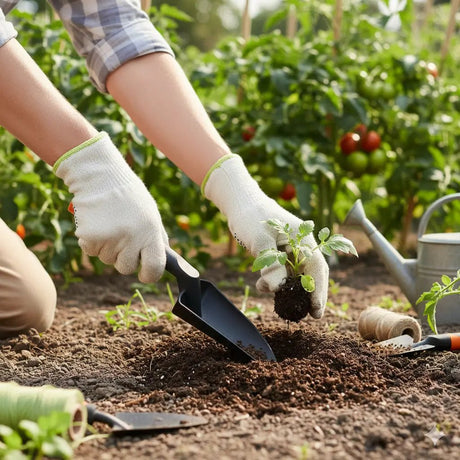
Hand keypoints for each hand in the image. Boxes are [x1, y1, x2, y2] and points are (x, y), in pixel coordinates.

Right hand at [54, 132, 167, 282]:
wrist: (101, 177)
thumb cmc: (129, 196)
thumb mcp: (151, 214)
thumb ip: (157, 238)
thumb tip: (163, 261)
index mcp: (151, 232)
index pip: (154, 267)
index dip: (150, 274)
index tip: (145, 274)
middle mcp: (132, 238)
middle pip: (126, 268)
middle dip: (124, 258)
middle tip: (122, 237)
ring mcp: (110, 239)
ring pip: (107, 260)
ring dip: (107, 247)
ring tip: (110, 223)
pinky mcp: (89, 238)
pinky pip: (91, 252)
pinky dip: (92, 242)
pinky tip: (97, 223)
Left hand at [202, 154, 328, 318]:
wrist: (240, 204)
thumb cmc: (251, 216)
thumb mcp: (260, 240)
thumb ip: (270, 263)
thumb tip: (278, 289)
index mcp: (303, 238)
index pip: (317, 267)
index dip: (319, 291)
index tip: (317, 310)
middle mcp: (301, 244)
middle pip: (312, 273)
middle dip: (312, 295)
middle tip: (311, 316)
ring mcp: (291, 249)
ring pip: (298, 274)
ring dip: (292, 290)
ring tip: (286, 307)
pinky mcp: (280, 252)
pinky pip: (284, 271)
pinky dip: (277, 282)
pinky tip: (264, 287)